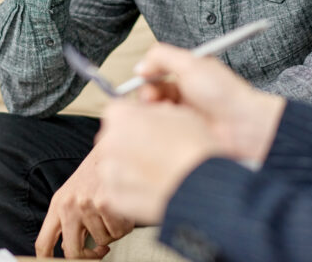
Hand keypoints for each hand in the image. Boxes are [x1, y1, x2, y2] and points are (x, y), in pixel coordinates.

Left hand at [35, 142, 133, 258]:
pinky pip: (118, 232)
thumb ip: (69, 219)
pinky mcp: (105, 202)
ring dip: (112, 232)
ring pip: (102, 241)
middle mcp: (68, 205)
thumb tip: (69, 248)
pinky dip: (125, 225)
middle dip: (90, 256)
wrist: (113, 147)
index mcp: (58, 204)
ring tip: (114, 213)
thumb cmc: (95, 171)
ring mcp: (86, 204)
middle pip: (73, 252)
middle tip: (100, 250)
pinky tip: (123, 210)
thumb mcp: (73, 192)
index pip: (43, 243)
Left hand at [97, 100, 220, 224]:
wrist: (201, 186)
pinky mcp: (115, 198)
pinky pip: (117, 190)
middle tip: (154, 152)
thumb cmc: (193, 147)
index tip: (146, 127)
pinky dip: (130, 190)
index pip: (117, 112)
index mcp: (121, 116)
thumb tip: (149, 117)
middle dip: (128, 143)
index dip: (134, 119)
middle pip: (112, 138)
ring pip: (113, 165)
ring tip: (154, 174)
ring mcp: (110, 172)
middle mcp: (109, 142)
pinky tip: (150, 190)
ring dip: (127, 167)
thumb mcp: (176, 112)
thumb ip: (152, 112)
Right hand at [135, 43, 285, 162]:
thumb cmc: (225, 93)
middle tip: (151, 98)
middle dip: (147, 93)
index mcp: (187, 72)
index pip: (156, 71)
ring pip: (155, 109)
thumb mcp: (190, 64)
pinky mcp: (182, 132)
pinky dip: (161, 124)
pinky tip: (169, 124)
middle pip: (151, 91)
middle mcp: (184, 91)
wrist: (243, 126)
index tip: (143, 77)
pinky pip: (162, 127)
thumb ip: (162, 56)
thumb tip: (140, 66)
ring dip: (154, 109)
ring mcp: (183, 113)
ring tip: (164, 112)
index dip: (147, 74)